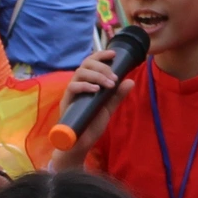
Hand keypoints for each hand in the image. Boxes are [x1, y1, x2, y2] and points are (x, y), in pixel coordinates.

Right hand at [52, 47, 132, 163]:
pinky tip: (96, 90)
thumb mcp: (108, 108)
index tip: (114, 54)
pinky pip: (72, 88)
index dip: (101, 55)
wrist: (81, 144)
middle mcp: (77, 84)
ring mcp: (71, 93)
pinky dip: (85, 86)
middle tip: (114, 77)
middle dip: (101, 67)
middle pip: (85, 64)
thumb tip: (130, 81)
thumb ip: (117, 95)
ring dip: (96, 75)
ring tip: (109, 84)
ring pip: (79, 73)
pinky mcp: (66, 102)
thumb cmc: (92, 124)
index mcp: (87, 83)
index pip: (91, 62)